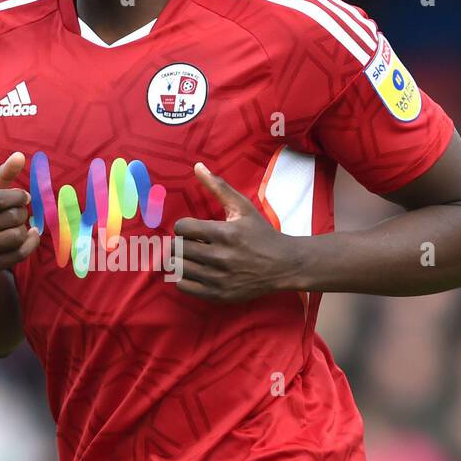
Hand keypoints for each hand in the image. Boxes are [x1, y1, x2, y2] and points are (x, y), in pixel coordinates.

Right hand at [0, 152, 40, 277]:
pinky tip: (29, 236)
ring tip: (19, 225)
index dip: (18, 196)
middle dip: (22, 212)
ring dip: (24, 229)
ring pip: (16, 237)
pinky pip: (18, 255)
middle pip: (11, 218)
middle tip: (21, 212)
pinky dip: (30, 244)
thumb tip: (20, 155)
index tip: (24, 197)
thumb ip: (2, 175)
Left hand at [172, 163, 300, 302]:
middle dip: (181, 243)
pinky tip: (196, 271)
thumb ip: (218, 187)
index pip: (182, 228)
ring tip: (194, 256)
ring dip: (182, 260)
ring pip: (178, 267)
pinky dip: (184, 278)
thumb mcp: (243, 207)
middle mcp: (220, 257)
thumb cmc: (261, 234)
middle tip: (191, 243)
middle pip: (177, 248)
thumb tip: (197, 166)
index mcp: (225, 233)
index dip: (184, 226)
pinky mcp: (218, 295)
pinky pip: (183, 286)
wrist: (283, 265)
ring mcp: (218, 279)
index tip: (192, 229)